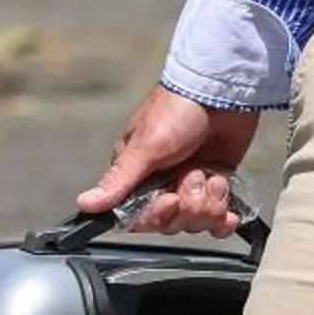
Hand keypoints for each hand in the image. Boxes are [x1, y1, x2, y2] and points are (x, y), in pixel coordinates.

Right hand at [78, 88, 262, 236]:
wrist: (223, 92)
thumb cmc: (178, 110)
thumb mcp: (147, 146)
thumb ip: (119, 180)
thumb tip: (84, 203)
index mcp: (137, 174)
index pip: (139, 216)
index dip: (157, 215)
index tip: (170, 200)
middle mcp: (162, 182)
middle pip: (170, 222)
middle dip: (187, 207)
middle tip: (195, 178)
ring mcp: (190, 184)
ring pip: (195, 222)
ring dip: (208, 204)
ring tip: (212, 177)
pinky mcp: (216, 184)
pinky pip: (217, 220)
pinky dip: (223, 219)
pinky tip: (229, 213)